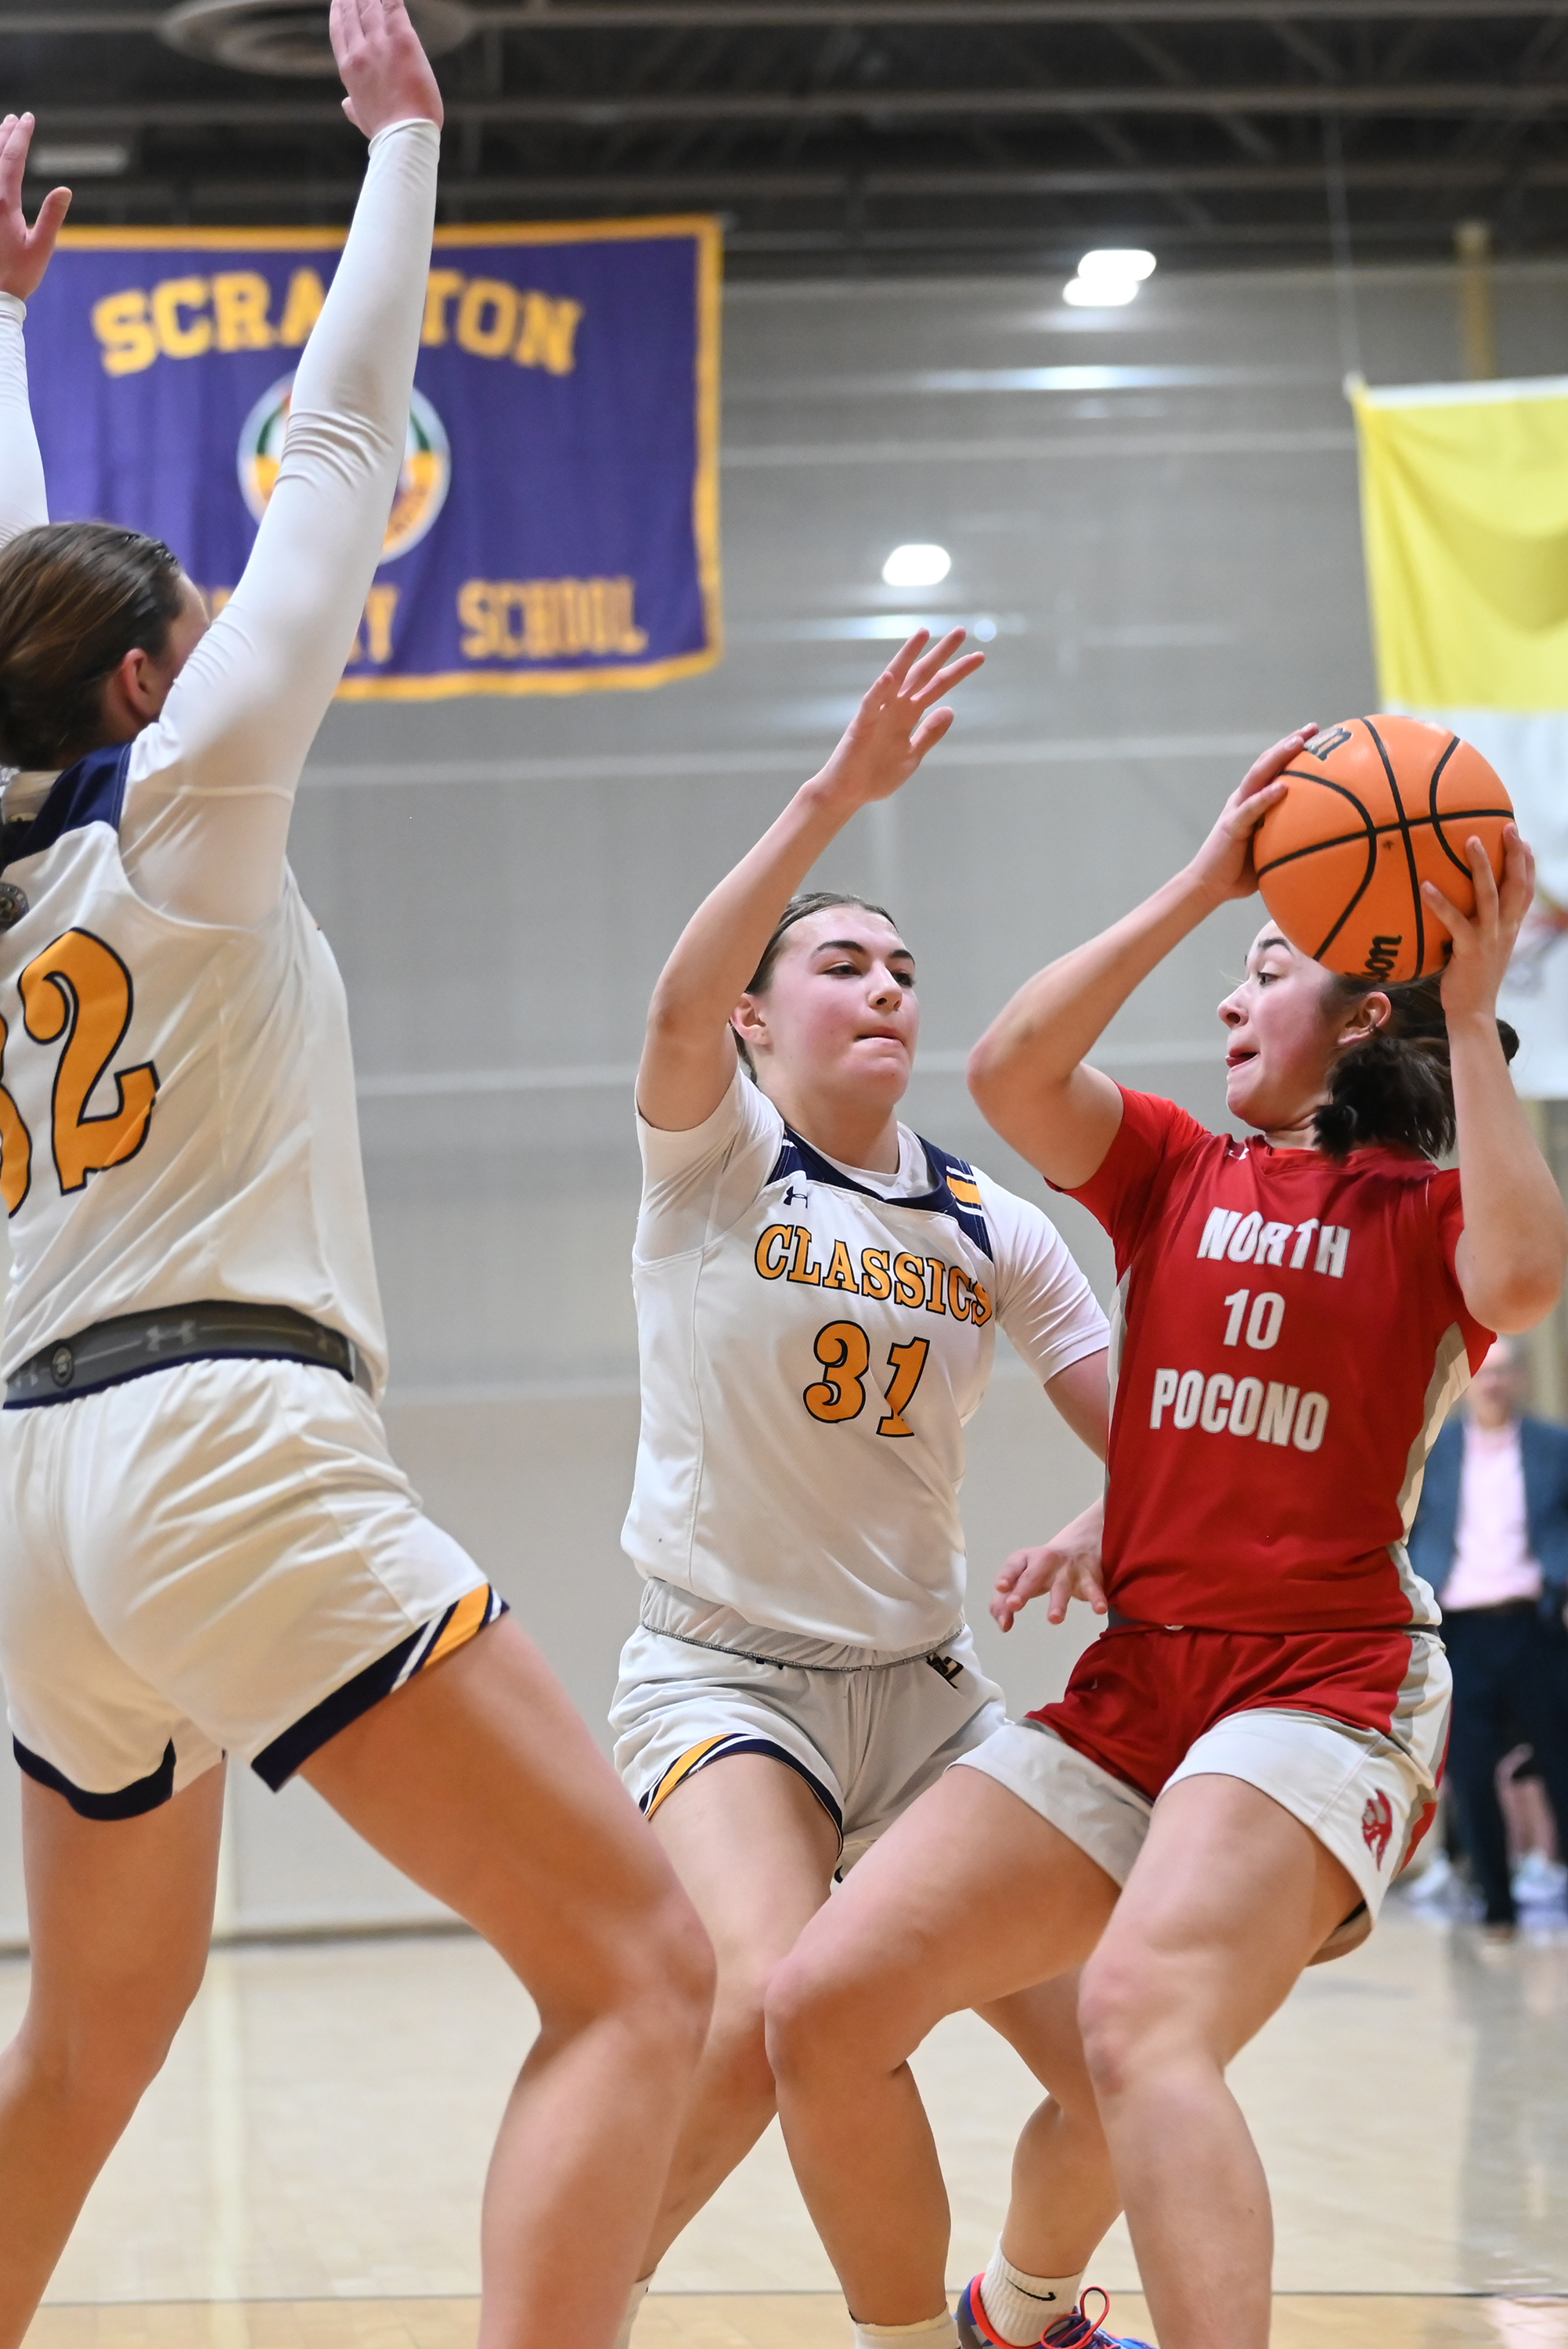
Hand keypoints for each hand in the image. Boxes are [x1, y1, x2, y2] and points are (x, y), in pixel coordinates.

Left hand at [0, 115, 69, 300]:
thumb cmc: (17, 275)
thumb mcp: (41, 248)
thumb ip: (52, 216)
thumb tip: (65, 189)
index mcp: (4, 203)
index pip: (12, 158)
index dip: (21, 136)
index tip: (28, 118)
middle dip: (5, 134)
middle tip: (15, 119)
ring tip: (2, 130)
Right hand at [332, 0, 442, 136]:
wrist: (402, 135)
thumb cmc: (385, 130)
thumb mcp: (362, 118)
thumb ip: (353, 107)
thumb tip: (346, 104)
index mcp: (349, 70)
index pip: (340, 33)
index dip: (338, 14)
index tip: (338, 2)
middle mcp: (360, 52)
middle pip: (353, 15)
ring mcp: (380, 45)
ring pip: (371, 7)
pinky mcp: (403, 41)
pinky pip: (394, 7)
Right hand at [806, 629, 984, 816]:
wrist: (849, 794)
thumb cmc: (877, 775)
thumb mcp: (913, 755)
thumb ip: (930, 733)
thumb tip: (950, 709)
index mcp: (909, 714)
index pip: (938, 686)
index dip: (958, 671)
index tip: (979, 657)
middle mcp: (896, 707)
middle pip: (922, 674)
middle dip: (941, 653)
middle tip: (961, 631)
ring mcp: (879, 713)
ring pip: (895, 678)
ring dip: (908, 656)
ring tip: (923, 634)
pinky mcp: (862, 725)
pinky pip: (871, 704)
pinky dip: (879, 690)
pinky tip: (889, 675)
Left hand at [990, 1498, 1107, 1631]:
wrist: (1082, 1543)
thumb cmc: (1043, 1569)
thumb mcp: (1021, 1578)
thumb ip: (1004, 1602)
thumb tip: (1003, 1625)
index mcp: (1025, 1560)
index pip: (1013, 1567)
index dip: (1006, 1577)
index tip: (1000, 1588)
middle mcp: (1046, 1561)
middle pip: (1032, 1576)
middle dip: (1023, 1590)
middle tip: (1013, 1605)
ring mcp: (1068, 1569)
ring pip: (1062, 1586)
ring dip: (1058, 1602)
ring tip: (1053, 1619)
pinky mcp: (1090, 1578)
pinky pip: (1094, 1589)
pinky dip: (1097, 1598)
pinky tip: (1099, 1610)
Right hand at [1186, 726, 1316, 905]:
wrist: (1208, 886)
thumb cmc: (1240, 873)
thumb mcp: (1272, 850)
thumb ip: (1290, 839)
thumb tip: (1326, 841)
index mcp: (1253, 801)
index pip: (1275, 769)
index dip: (1293, 750)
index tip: (1318, 736)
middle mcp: (1244, 799)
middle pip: (1268, 762)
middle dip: (1291, 742)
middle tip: (1314, 728)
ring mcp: (1237, 809)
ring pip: (1258, 775)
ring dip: (1279, 757)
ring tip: (1299, 742)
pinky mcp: (1232, 825)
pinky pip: (1251, 808)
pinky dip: (1266, 796)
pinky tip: (1283, 787)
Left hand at [1424, 824, 1534, 1025]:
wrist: (1473, 1013)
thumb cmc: (1470, 980)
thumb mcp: (1481, 948)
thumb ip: (1477, 926)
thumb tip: (1458, 906)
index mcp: (1511, 928)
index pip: (1526, 890)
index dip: (1528, 864)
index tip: (1524, 840)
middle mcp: (1506, 929)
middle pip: (1517, 884)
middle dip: (1516, 854)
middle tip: (1508, 826)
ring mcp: (1490, 939)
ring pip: (1490, 895)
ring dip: (1482, 866)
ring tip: (1471, 840)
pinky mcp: (1470, 950)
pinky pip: (1456, 922)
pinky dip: (1441, 903)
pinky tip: (1426, 886)